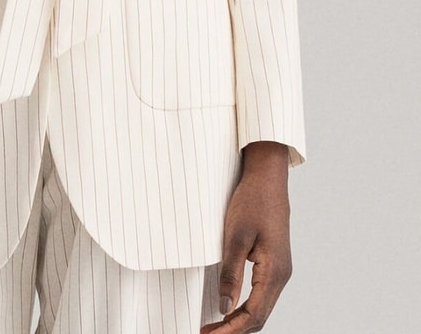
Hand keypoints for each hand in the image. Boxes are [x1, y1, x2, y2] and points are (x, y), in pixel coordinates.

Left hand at [200, 142, 291, 333]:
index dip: (231, 330)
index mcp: (275, 272)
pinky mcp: (274, 263)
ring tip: (214, 326)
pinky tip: (229, 307)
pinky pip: (261, 294)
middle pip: (259, 317)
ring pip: (261, 307)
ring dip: (239, 320)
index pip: (253, 315)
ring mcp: (280, 270)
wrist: (268, 177)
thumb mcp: (235, 236)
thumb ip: (230, 274)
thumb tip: (224, 307)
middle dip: (234, 330)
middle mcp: (281, 275)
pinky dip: (245, 306)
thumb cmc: (253, 201)